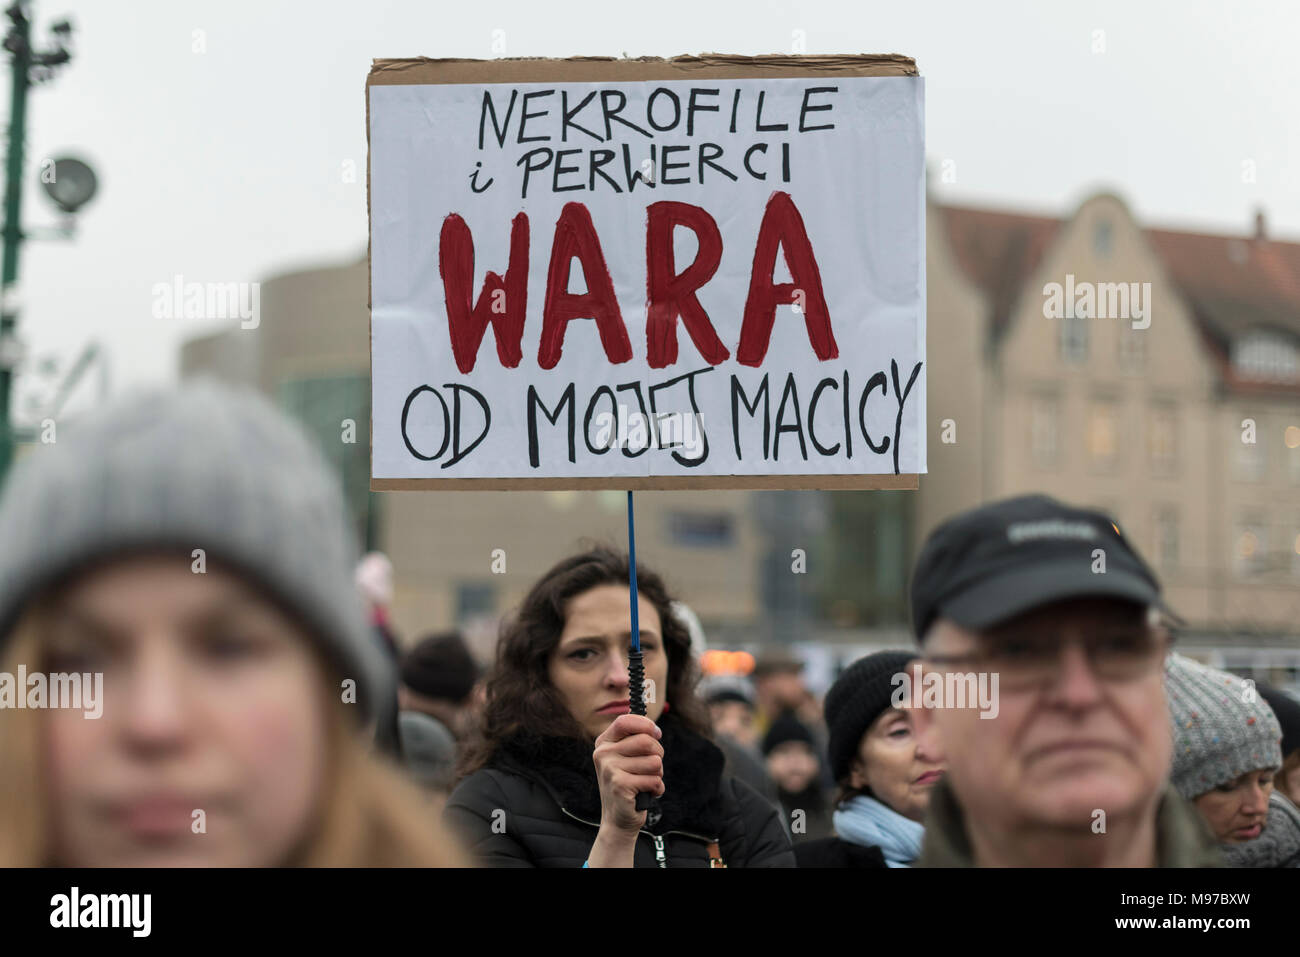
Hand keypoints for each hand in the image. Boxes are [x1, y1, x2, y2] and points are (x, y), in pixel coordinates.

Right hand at [593, 714, 664, 832]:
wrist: (618, 818)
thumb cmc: (629, 783)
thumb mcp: (628, 758)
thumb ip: (637, 739)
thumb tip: (654, 729)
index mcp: (604, 743)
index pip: (625, 721)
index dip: (646, 725)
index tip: (657, 734)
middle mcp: (603, 753)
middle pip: (646, 741)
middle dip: (658, 754)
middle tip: (652, 767)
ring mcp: (609, 769)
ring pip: (654, 761)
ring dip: (657, 774)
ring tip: (646, 782)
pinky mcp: (620, 785)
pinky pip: (654, 780)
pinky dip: (657, 789)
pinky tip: (646, 794)